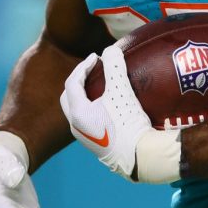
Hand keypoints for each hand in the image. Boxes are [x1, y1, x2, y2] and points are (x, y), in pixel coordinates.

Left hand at [60, 45, 153, 179]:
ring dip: (84, 95)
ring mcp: (83, 137)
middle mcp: (75, 126)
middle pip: (69, 97)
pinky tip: (107, 104)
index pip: (72, 82)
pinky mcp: (94, 144)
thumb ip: (115, 68)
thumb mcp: (122, 92)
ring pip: (76, 110)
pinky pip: (85, 120)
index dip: (83, 66)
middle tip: (92, 70)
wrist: (139, 157)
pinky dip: (91, 107)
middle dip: (78, 80)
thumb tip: (110, 50)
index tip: (97, 57)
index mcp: (77, 112)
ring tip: (99, 85)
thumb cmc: (129, 124)